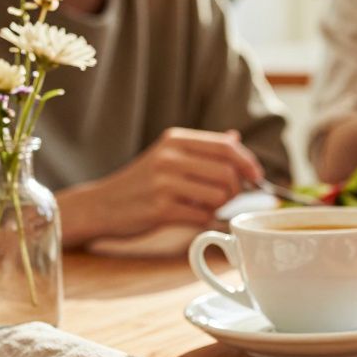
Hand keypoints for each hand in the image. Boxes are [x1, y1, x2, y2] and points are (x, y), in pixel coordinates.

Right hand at [59, 127, 262, 244]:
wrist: (101, 205)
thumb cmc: (142, 182)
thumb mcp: (167, 155)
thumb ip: (202, 148)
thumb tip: (235, 137)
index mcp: (175, 140)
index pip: (226, 147)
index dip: (248, 163)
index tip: (256, 177)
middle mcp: (169, 157)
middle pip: (228, 173)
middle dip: (235, 190)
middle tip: (226, 198)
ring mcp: (164, 183)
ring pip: (219, 196)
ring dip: (220, 206)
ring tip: (205, 206)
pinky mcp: (160, 209)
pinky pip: (203, 216)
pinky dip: (204, 220)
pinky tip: (190, 216)